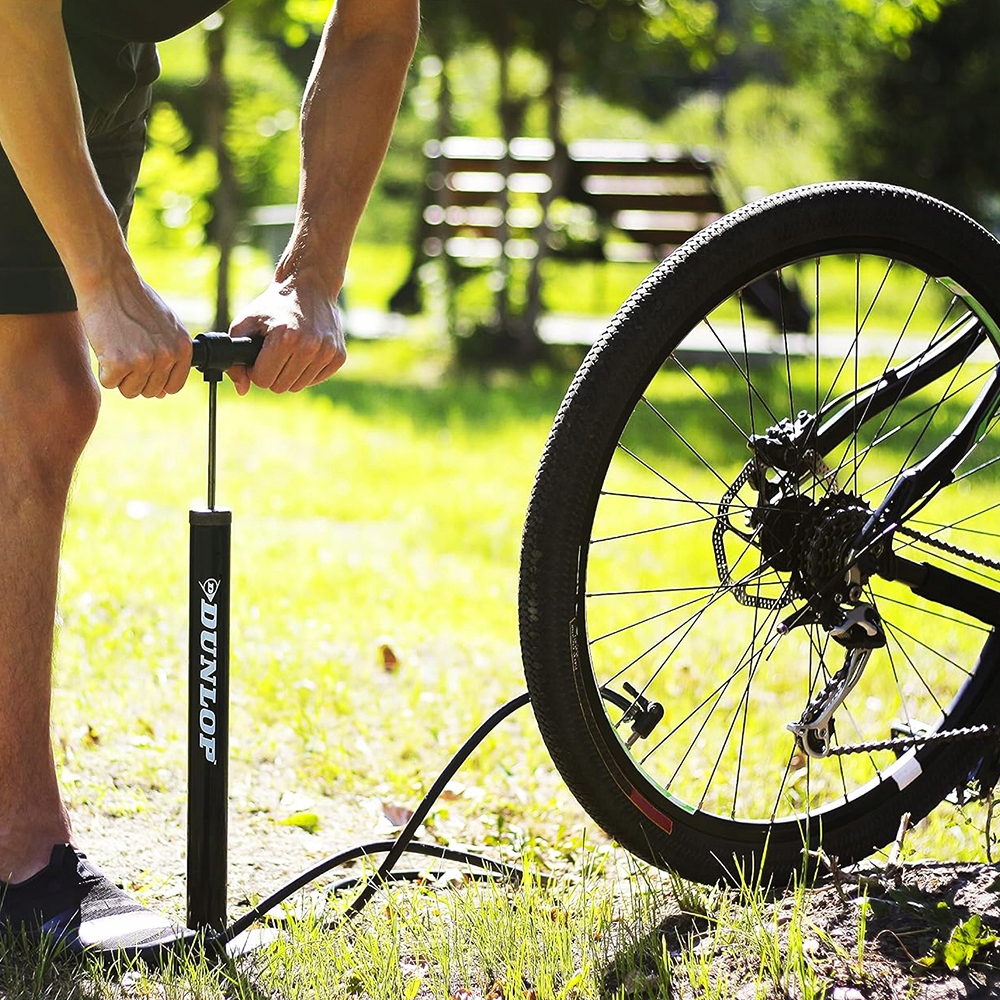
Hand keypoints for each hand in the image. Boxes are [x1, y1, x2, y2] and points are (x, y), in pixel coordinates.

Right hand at [78, 268, 191, 398]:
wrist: (109, 281)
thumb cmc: (134, 300)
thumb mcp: (166, 326)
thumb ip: (170, 356)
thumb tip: (162, 393)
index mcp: (183, 348)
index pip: (173, 386)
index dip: (156, 382)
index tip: (144, 368)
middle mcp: (167, 356)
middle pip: (150, 391)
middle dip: (135, 377)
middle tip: (125, 351)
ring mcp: (144, 360)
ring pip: (130, 391)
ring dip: (119, 375)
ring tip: (116, 348)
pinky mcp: (119, 362)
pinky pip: (109, 383)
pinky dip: (103, 370)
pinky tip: (105, 347)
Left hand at [227, 272, 345, 394]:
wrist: (311, 285)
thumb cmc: (275, 305)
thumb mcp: (245, 323)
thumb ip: (236, 359)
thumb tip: (242, 390)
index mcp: (285, 338)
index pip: (262, 380)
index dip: (256, 370)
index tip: (260, 355)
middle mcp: (310, 347)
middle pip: (280, 387)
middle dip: (272, 373)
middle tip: (273, 353)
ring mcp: (327, 352)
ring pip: (297, 387)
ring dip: (289, 374)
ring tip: (289, 351)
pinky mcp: (339, 356)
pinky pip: (314, 381)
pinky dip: (306, 371)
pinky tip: (304, 352)